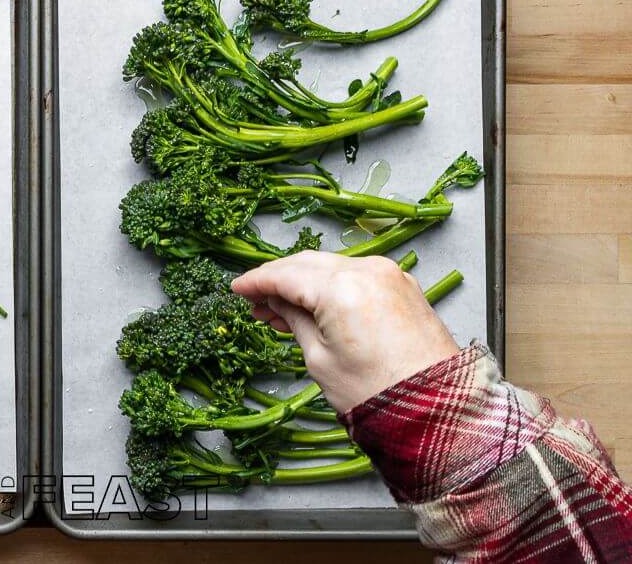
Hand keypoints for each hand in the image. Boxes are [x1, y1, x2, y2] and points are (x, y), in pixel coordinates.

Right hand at [230, 252, 460, 413]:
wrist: (440, 413)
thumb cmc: (379, 395)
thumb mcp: (320, 360)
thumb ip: (295, 320)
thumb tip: (278, 301)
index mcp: (342, 287)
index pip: (286, 274)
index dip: (257, 281)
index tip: (238, 288)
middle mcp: (367, 270)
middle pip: (309, 264)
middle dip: (280, 280)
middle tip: (258, 302)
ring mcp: (388, 275)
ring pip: (333, 267)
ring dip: (306, 283)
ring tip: (284, 310)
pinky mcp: (403, 286)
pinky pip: (357, 275)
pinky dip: (334, 286)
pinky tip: (318, 305)